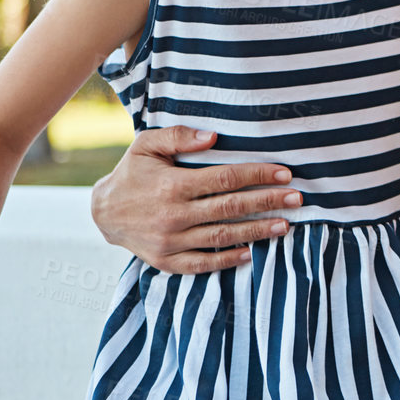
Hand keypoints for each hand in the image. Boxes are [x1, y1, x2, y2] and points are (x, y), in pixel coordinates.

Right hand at [91, 127, 297, 272]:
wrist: (102, 212)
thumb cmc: (132, 173)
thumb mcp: (146, 145)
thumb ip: (178, 136)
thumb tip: (213, 137)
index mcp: (172, 185)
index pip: (225, 179)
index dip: (258, 175)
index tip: (285, 173)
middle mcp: (173, 215)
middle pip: (230, 208)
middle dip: (267, 203)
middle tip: (296, 199)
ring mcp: (169, 241)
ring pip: (221, 237)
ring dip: (257, 232)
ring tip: (285, 226)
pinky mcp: (166, 261)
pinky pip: (202, 263)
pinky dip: (227, 260)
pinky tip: (251, 254)